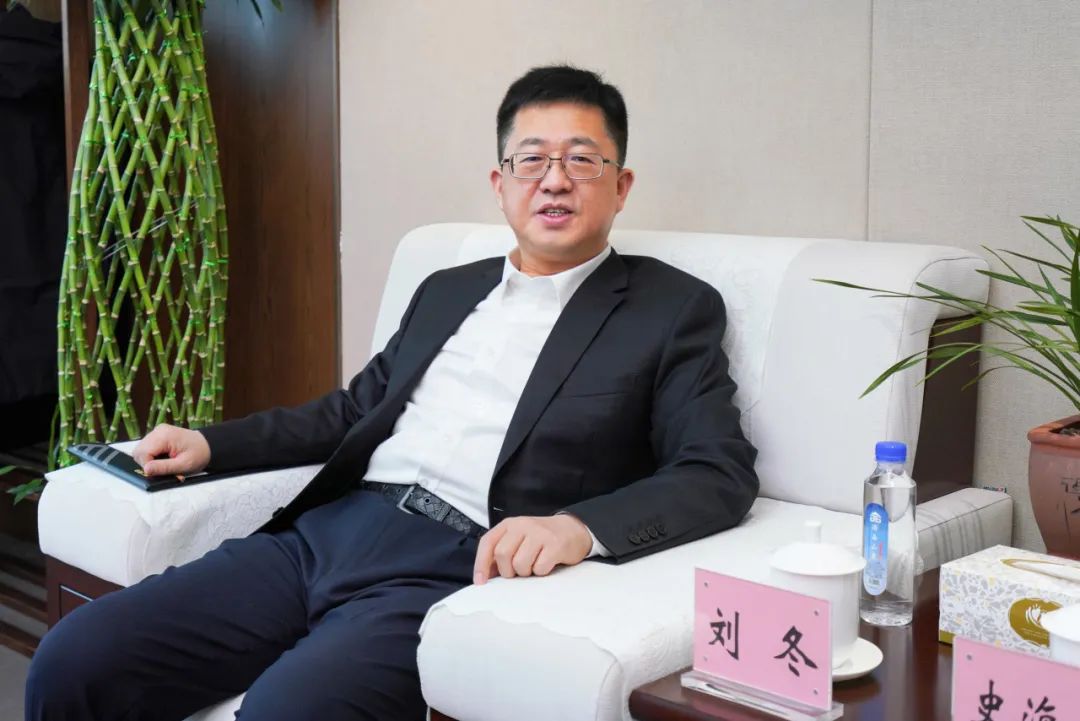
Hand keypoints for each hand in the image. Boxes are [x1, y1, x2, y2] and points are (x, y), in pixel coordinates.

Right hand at [131, 423, 210, 476]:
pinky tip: (164, 459)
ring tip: (165, 464)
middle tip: (163, 470)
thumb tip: (146, 470)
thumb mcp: (183, 465)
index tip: (158, 473)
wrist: (208, 445)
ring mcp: (157, 432)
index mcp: (164, 436)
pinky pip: (147, 448)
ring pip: (141, 451)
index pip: (143, 453)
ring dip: (150, 461)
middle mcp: (158, 431)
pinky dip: (152, 457)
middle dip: (147, 464)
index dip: (147, 466)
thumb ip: (163, 468)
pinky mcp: (157, 436)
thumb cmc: (199, 454)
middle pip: (139, 451)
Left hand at [473, 514, 592, 584]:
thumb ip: (502, 553)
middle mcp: (523, 525)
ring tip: (533, 566)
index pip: (488, 543)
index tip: (480, 582)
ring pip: (520, 564)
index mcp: (509, 524)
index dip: (481, 564)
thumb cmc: (541, 539)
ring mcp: (540, 534)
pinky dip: (541, 572)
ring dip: (525, 573)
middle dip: (507, 571)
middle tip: (518, 572)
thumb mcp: (519, 539)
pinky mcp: (555, 544)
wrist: (574, 529)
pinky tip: (546, 564)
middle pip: (502, 554)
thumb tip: (486, 575)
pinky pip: (539, 568)